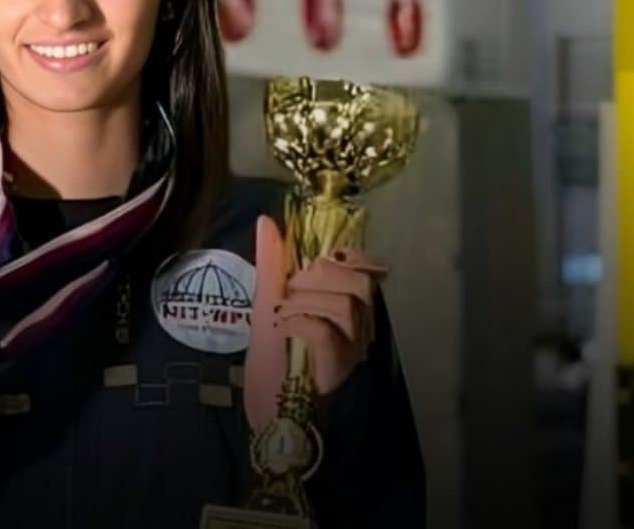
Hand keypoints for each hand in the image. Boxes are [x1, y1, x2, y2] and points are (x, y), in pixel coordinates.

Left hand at [243, 216, 386, 429]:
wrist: (268, 412)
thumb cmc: (272, 361)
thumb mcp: (266, 304)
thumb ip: (272, 263)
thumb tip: (267, 220)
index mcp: (344, 312)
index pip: (367, 273)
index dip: (354, 256)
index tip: (331, 253)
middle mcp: (357, 331)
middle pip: (359, 285)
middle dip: (320, 276)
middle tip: (289, 291)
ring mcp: (351, 351)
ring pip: (345, 306)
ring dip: (306, 301)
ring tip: (282, 315)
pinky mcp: (336, 369)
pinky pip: (326, 331)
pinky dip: (301, 321)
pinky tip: (283, 328)